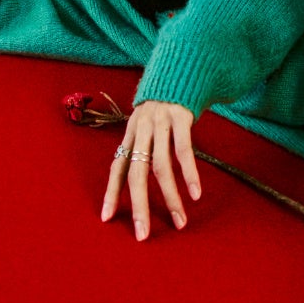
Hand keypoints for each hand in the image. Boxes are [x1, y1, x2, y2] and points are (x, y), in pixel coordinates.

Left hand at [101, 100, 201, 240]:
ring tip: (180, 221)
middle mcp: (141, 129)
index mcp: (130, 133)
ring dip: (171, 198)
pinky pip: (184, 150)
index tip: (107, 218)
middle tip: (143, 234)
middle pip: (135, 172)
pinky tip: (196, 194)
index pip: (117, 166)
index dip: (111, 192)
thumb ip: (143, 147)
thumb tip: (139, 182)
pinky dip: (190, 174)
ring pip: (161, 167)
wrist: (180, 68)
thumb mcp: (147, 124)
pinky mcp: (181, 117)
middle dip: (138, 206)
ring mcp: (160, 123)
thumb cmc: (163, 105)